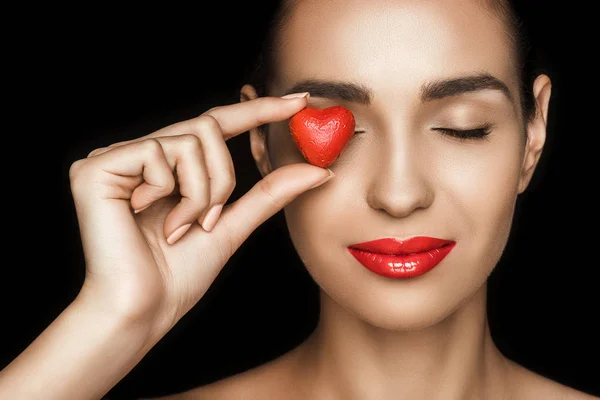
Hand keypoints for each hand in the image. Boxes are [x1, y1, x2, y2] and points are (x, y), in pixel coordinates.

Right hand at [69, 94, 332, 336]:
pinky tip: (150, 219)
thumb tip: (319, 170)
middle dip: (222, 179)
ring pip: (190, 139)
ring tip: (178, 227)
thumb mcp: (232, 225)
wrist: (141, 310)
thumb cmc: (178, 276)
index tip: (301, 100)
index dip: (258, 110)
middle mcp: (139, 154)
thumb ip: (269, 193)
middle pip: (207, 128)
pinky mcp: (95, 167)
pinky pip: (158, 152)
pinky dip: (172, 192)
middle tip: (208, 220)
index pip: (216, 124)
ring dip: (199, 192)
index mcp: (166, 167)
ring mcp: (115, 158)